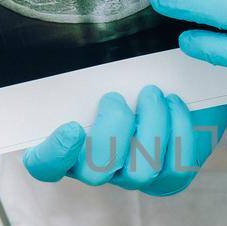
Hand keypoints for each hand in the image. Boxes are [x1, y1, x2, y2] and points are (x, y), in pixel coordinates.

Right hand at [22, 87, 226, 196]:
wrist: (180, 86)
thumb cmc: (131, 77)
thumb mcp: (107, 72)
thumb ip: (89, 74)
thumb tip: (78, 47)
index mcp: (71, 143)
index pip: (46, 166)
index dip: (54, 155)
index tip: (72, 127)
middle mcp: (101, 167)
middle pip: (95, 172)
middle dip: (111, 132)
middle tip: (117, 98)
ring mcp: (135, 176)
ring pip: (139, 172)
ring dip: (150, 127)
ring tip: (153, 94)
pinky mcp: (170, 178)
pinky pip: (175, 168)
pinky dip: (178, 132)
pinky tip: (174, 104)